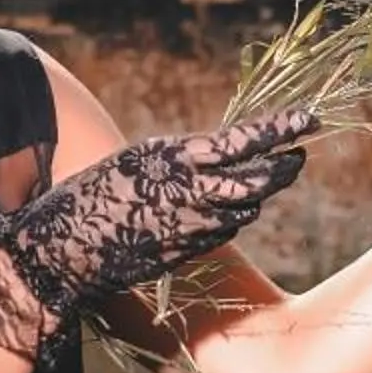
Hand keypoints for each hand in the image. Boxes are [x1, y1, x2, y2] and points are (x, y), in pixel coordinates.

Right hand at [0, 108, 316, 365]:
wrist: (63, 249)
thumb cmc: (91, 194)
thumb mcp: (137, 161)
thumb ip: (181, 160)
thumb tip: (218, 156)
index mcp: (171, 156)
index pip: (240, 141)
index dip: (278, 130)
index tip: (308, 120)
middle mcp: (186, 192)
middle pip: (257, 180)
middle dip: (283, 166)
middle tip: (300, 155)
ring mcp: (189, 227)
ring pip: (244, 208)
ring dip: (256, 193)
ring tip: (269, 176)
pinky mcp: (186, 252)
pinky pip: (222, 231)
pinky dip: (228, 217)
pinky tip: (221, 209)